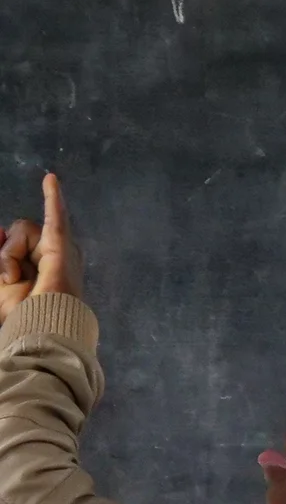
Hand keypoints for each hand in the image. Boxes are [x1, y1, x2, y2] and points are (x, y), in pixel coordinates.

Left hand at [0, 175, 81, 320]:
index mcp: (42, 266)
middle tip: (9, 280)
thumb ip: (1, 257)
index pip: (16, 244)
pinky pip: (55, 214)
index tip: (7, 274)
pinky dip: (53, 197)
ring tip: (15, 277)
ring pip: (22, 232)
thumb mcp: (1, 282)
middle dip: (6, 255)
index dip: (6, 251)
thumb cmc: (24, 312)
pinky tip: (50, 179)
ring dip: (10, 254)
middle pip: (18, 236)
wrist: (41, 324)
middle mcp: (53, 253)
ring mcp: (59, 247)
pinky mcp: (60, 243)